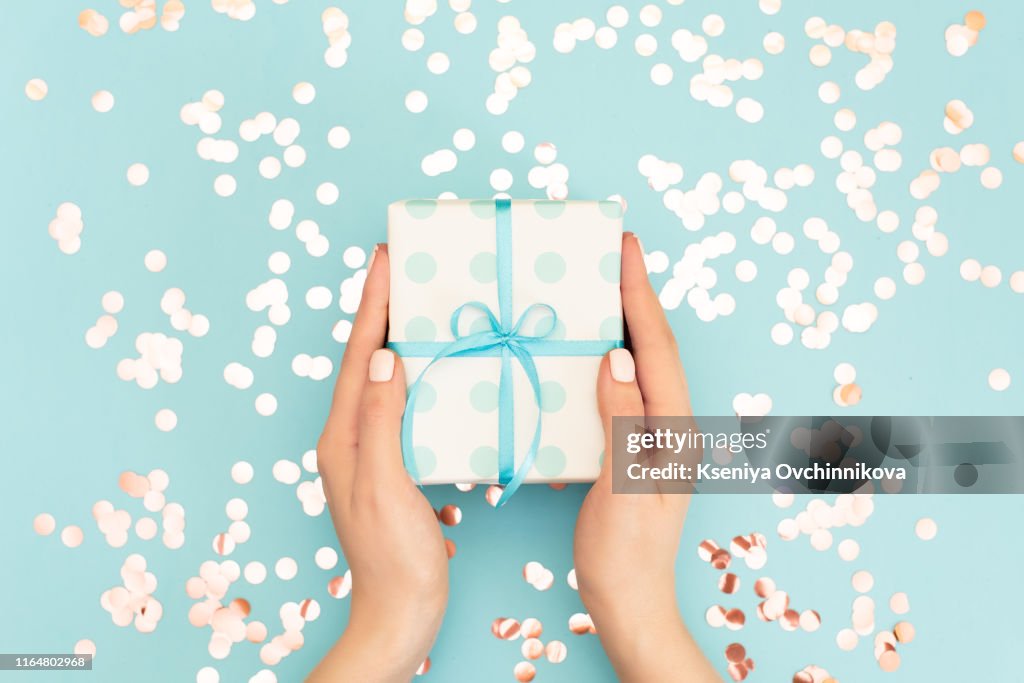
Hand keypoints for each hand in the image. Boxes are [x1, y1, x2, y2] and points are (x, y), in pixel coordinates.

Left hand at [309, 244, 448, 682]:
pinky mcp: (393, 461)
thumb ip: (380, 421)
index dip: (372, 305)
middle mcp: (350, 435)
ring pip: (383, 376)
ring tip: (419, 300)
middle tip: (403, 265)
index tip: (386, 259)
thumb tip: (382, 358)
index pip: (357, 356)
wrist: (400, 612)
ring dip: (398, 334)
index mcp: (342, 435)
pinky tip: (437, 364)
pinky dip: (417, 370)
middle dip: (381, 308)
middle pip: (365, 357)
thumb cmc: (393, 557)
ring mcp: (370, 448)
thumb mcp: (384, 485)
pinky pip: (402, 400)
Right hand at [574, 233, 719, 681]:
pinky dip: (612, 357)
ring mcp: (656, 436)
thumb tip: (616, 358)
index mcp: (674, 430)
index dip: (639, 295)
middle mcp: (671, 425)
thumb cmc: (625, 553)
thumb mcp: (623, 487)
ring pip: (643, 364)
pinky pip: (626, 388)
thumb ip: (623, 420)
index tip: (624, 249)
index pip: (657, 349)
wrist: (630, 601)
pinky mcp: (636, 448)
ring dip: (625, 321)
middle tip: (613, 253)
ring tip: (600, 287)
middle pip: (655, 347)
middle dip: (636, 296)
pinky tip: (590, 350)